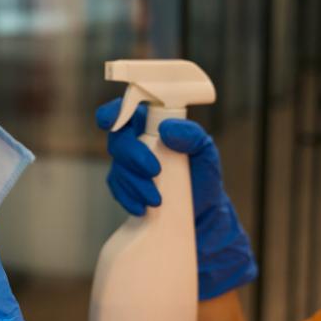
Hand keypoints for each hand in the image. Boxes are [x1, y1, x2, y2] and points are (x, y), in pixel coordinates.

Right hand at [96, 98, 257, 299]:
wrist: (201, 211)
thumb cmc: (203, 175)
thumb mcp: (207, 153)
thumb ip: (193, 136)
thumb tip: (168, 130)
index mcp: (152, 123)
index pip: (125, 109)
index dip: (113, 112)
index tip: (113, 123)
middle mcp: (136, 140)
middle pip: (117, 139)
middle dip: (132, 156)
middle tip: (155, 170)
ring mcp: (128, 164)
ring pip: (116, 167)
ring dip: (134, 183)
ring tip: (157, 199)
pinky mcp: (125, 186)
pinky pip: (117, 189)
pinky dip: (128, 198)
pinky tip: (143, 207)